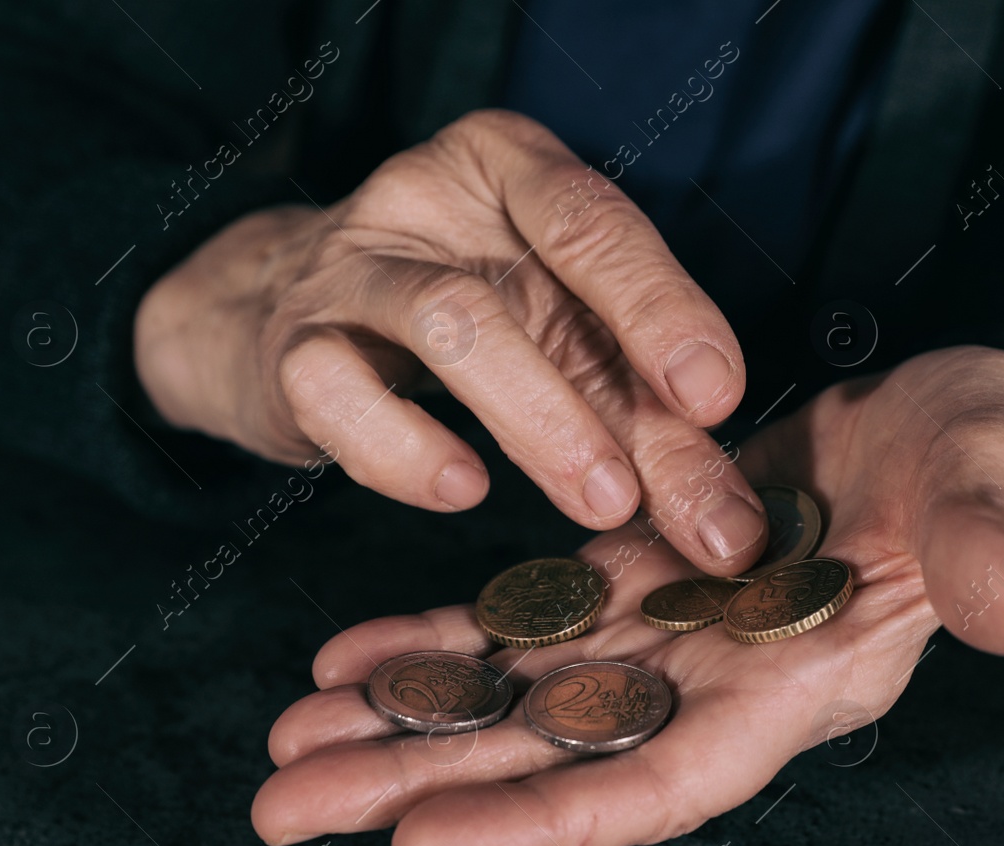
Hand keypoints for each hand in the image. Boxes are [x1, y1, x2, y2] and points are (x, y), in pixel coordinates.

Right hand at [134, 109, 767, 573]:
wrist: (278, 315)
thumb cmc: (461, 319)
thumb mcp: (557, 334)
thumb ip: (637, 407)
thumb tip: (726, 515)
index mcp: (510, 171)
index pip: (595, 223)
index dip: (663, 308)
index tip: (720, 397)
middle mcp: (427, 200)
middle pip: (536, 275)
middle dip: (625, 388)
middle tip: (694, 492)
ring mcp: (350, 268)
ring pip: (447, 321)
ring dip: (539, 419)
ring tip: (606, 502)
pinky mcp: (290, 349)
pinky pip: (339, 394)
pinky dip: (405, 448)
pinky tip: (464, 488)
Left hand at [250, 347, 1003, 845]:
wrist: (961, 431)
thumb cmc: (998, 466)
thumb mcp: (999, 497)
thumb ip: (998, 558)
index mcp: (793, 686)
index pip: (656, 782)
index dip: (543, 818)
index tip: (417, 837)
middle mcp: (712, 680)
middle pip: (549, 755)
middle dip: (417, 783)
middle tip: (280, 804)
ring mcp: (668, 631)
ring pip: (517, 694)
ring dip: (403, 718)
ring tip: (287, 740)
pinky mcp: (639, 571)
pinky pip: (525, 619)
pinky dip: (439, 638)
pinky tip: (351, 657)